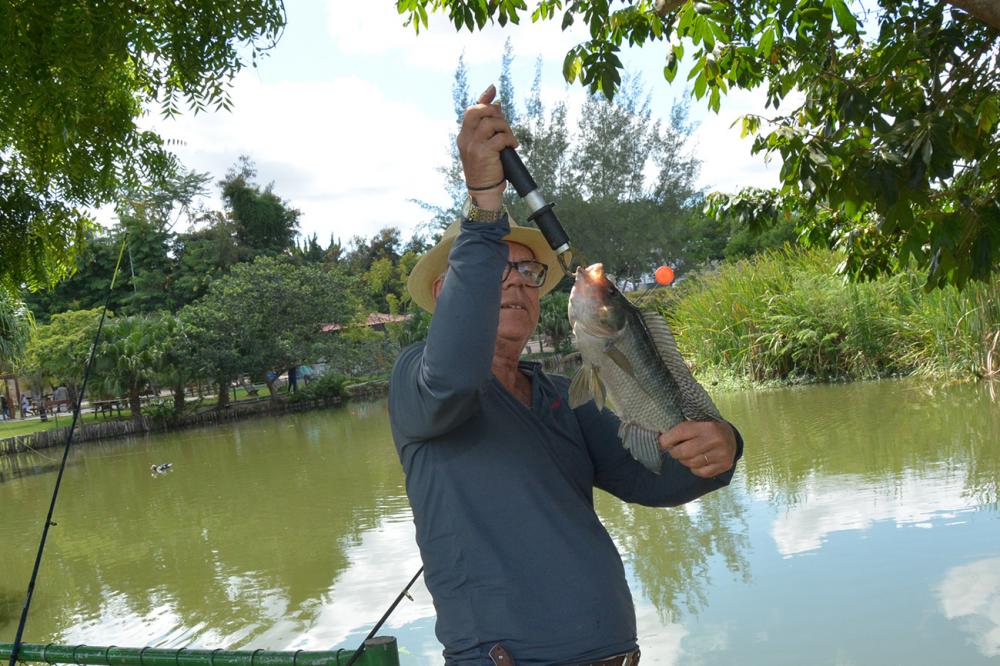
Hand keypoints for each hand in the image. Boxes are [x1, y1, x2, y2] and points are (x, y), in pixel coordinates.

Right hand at [456, 84, 517, 209]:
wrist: (484, 192)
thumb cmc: (487, 169)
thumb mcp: (484, 146)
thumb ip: (489, 127)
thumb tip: (498, 104)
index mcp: (464, 136)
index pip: (471, 111)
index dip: (483, 99)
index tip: (493, 90)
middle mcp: (465, 139)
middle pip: (477, 111)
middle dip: (493, 111)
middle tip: (504, 123)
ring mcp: (473, 146)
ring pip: (490, 122)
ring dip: (505, 127)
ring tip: (510, 138)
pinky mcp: (483, 153)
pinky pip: (499, 138)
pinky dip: (509, 139)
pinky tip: (512, 146)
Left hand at [660, 421, 736, 478]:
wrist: (731, 437)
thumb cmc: (707, 430)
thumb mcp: (697, 424)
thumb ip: (681, 431)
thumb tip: (660, 439)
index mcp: (707, 426)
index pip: (681, 432)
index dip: (667, 439)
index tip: (661, 443)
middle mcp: (715, 440)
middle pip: (684, 452)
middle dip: (674, 452)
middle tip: (674, 450)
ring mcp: (720, 454)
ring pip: (690, 463)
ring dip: (684, 460)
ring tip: (688, 455)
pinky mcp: (723, 465)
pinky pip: (699, 472)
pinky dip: (694, 468)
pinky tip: (698, 461)